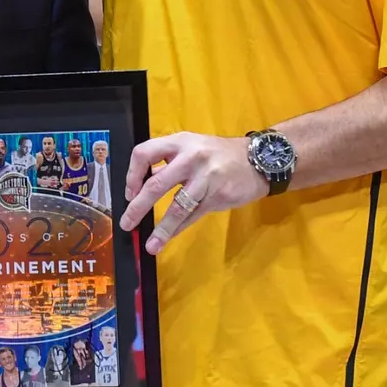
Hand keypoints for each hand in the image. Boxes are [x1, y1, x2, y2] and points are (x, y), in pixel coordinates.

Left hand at [119, 133, 268, 253]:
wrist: (260, 160)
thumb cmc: (219, 155)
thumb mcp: (192, 148)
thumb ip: (168, 163)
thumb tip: (139, 188)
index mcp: (179, 142)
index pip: (144, 153)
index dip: (132, 174)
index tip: (129, 192)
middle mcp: (190, 157)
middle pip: (156, 184)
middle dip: (138, 207)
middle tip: (127, 222)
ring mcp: (206, 177)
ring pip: (177, 206)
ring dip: (161, 228)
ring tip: (151, 244)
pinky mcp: (217, 196)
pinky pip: (193, 215)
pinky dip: (178, 229)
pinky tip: (168, 238)